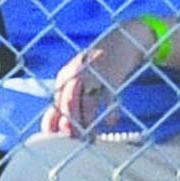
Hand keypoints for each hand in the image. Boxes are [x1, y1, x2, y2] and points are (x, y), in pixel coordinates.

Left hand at [48, 18, 161, 136]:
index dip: (53, 123)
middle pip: (68, 106)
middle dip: (70, 127)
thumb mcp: (81, 77)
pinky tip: (111, 123)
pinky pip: (108, 97)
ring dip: (87, 123)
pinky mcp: (112, 74)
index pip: (55, 104)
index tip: (56, 139)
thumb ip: (70, 96)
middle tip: (76, 142)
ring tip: (91, 138)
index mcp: (64, 78)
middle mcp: (75, 75)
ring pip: (85, 104)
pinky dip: (109, 111)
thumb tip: (60, 125)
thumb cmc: (101, 64)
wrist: (126, 38)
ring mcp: (93, 74)